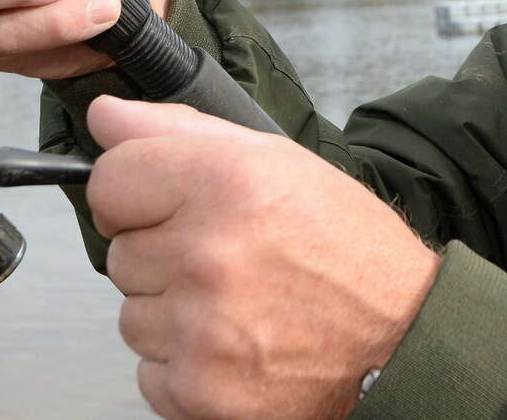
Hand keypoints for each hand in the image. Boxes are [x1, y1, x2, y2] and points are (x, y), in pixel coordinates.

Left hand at [86, 97, 441, 418]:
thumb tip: (102, 116)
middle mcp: (208, 254)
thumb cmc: (345, 250)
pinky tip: (234, 346)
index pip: (108, 181)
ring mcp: (202, 329)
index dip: (134, 194)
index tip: (164, 207)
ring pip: (130, 315)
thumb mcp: (273, 162)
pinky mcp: (201, 391)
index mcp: (224, 182)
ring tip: (236, 305)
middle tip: (226, 261)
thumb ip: (176, 130)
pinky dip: (183, 365)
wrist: (404, 342)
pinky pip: (148, 372)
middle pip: (119, 252)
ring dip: (171, 313)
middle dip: (161, 256)